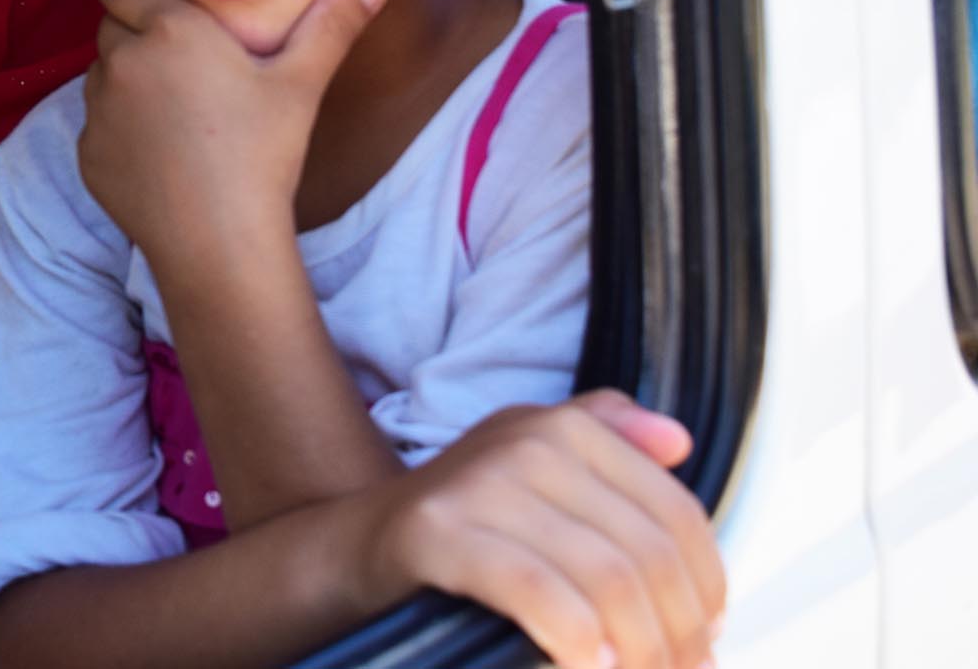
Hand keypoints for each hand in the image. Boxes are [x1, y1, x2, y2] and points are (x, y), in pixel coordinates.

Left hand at [77, 0, 392, 268]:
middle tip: (180, 58)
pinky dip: (120, 127)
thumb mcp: (302, 82)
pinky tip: (162, 149)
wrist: (220, 241)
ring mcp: (98, 109)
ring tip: (175, 106)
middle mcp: (122, 60)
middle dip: (135, 30)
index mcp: (169, 29)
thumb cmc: (265, 154)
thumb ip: (334, 21)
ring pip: (102, 73)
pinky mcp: (88, 153)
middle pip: (111, 24)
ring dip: (126, 78)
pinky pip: (97, 123)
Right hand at [360, 390, 724, 668]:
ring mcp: (482, 483)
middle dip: (678, 634)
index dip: (707, 588)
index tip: (707, 637)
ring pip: (606, 579)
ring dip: (640, 651)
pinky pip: (541, 595)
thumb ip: (608, 440)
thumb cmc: (469, 524)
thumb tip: (678, 443)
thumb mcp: (538, 466)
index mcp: (565, 426)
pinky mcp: (441, 532)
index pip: (674, 514)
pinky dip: (579, 642)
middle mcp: (529, 441)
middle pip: (645, 553)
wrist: (362, 548)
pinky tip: (589, 665)